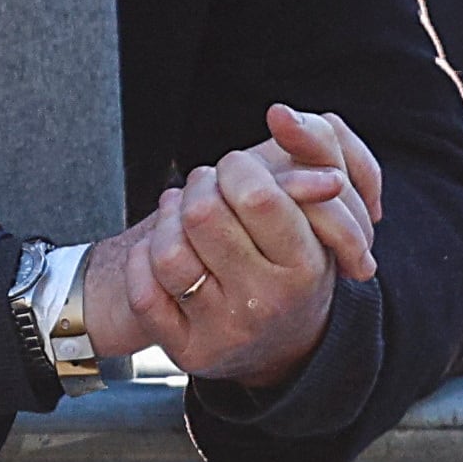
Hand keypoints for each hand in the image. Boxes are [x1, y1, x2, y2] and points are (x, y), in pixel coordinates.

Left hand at [79, 106, 378, 388]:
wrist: (278, 341)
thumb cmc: (293, 256)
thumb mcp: (319, 204)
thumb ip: (315, 150)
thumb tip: (280, 112)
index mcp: (306, 264)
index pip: (255, 195)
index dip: (234, 169)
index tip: (235, 169)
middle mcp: (267, 302)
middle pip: (203, 216)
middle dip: (198, 189)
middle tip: (205, 188)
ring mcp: (224, 330)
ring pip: (167, 253)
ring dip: (166, 222)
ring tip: (182, 214)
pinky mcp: (186, 349)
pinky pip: (143, 293)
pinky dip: (144, 262)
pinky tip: (160, 252)